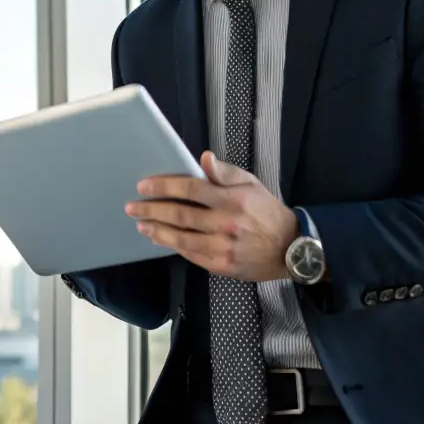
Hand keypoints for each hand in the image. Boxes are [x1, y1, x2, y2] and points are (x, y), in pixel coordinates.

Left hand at [125, 151, 299, 281]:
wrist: (290, 248)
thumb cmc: (266, 211)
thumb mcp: (251, 183)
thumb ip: (225, 172)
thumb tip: (203, 158)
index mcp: (232, 199)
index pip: (190, 189)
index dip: (164, 186)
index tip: (144, 185)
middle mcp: (226, 223)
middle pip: (180, 215)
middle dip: (152, 210)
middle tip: (132, 207)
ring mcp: (223, 247)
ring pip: (181, 238)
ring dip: (157, 231)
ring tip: (141, 224)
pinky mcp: (222, 266)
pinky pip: (191, 255)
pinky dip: (174, 246)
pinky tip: (161, 240)